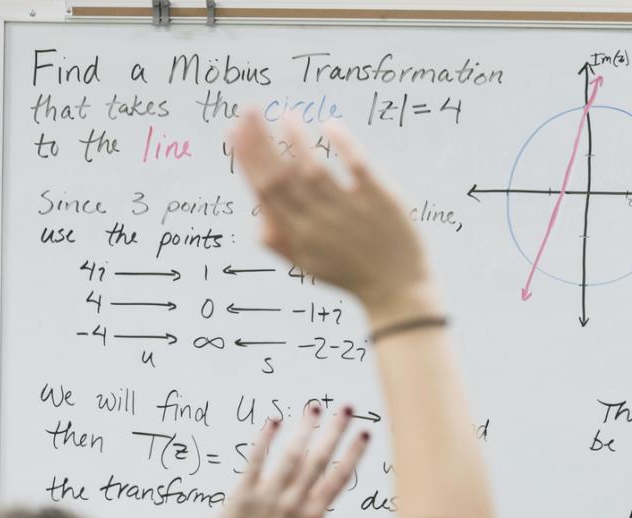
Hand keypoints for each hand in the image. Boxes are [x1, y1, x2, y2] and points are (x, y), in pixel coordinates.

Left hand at [196, 402, 366, 517]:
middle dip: (336, 431)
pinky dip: (266, 439)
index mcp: (313, 515)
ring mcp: (270, 497)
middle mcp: (296, 503)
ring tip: (315, 407)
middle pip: (320, 460)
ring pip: (293, 456)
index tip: (364, 433)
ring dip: (306, 429)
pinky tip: (275, 421)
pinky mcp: (244, 493)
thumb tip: (325, 500)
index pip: (339, 478)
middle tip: (347, 408)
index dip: (353, 454)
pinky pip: (257, 461)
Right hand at [229, 106, 436, 328]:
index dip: (245, 159)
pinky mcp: (381, 203)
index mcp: (298, 235)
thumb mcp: (310, 266)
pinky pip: (358, 169)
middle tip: (248, 109)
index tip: (233, 129)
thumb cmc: (350, 275)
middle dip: (261, 141)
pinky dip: (343, 146)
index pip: (263, 191)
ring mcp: (349, 212)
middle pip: (282, 177)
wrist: (398, 294)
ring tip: (285, 114)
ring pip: (315, 172)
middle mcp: (318, 223)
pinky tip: (328, 125)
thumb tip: (255, 222)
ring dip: (296, 140)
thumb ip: (280, 244)